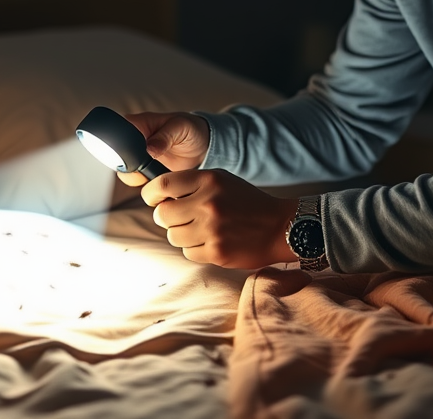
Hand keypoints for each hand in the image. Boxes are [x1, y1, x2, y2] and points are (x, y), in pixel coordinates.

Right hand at [115, 111, 209, 186]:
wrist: (202, 147)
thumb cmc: (190, 129)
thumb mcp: (181, 127)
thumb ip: (164, 137)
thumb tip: (149, 148)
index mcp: (137, 124)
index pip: (116, 133)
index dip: (119, 145)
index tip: (137, 154)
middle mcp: (132, 141)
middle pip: (116, 157)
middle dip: (130, 165)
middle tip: (149, 163)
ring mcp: (137, 158)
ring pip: (124, 172)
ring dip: (138, 176)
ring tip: (156, 170)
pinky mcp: (144, 171)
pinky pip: (137, 181)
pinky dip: (145, 183)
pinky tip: (158, 177)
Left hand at [141, 168, 298, 268]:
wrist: (281, 226)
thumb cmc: (247, 202)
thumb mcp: (221, 181)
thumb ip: (191, 184)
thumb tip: (157, 195)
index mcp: (208, 180)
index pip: (163, 185)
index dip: (151, 194)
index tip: (154, 199)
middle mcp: (208, 203)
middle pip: (162, 214)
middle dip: (167, 217)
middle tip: (181, 217)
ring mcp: (212, 229)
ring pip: (173, 235)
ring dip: (182, 234)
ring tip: (201, 229)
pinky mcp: (216, 251)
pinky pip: (188, 252)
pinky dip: (195, 248)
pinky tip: (211, 241)